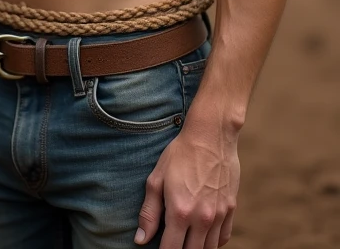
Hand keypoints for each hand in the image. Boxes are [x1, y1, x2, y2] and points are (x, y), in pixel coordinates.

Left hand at [135, 123, 239, 248]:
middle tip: (172, 241)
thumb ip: (149, 212)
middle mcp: (202, 218)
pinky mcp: (231, 209)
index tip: (158, 248)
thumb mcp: (157, 179)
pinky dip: (213, 242)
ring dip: (197, 248)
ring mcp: (219, 215)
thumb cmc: (180, 154)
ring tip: (186, 239)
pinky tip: (203, 234)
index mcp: (180, 212)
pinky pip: (223, 238)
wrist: (211, 135)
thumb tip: (140, 239)